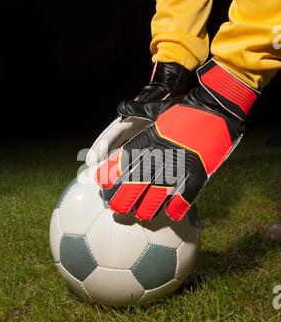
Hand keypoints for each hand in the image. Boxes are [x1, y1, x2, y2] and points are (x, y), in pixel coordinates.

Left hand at [95, 59, 258, 220]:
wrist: (218, 107)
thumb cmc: (188, 108)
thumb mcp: (160, 108)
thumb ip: (138, 109)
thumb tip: (122, 106)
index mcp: (151, 139)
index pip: (124, 160)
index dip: (111, 173)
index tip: (102, 182)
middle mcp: (161, 155)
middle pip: (136, 183)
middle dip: (123, 198)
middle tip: (116, 208)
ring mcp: (179, 166)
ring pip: (156, 195)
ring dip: (146, 208)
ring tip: (140, 215)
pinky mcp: (198, 173)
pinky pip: (184, 197)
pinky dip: (177, 208)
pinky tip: (171, 215)